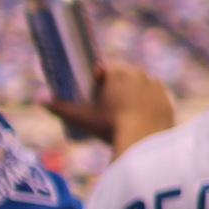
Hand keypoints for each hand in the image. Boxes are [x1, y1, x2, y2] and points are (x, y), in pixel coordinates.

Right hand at [50, 63, 174, 156]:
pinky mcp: (168, 98)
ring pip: (142, 85)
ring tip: (127, 109)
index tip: (97, 92)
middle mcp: (138, 74)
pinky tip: (145, 111)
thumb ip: (61, 108)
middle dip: (118, 85)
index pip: (105, 69)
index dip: (100, 80)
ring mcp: (155, 85)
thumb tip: (40, 101)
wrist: (144, 139)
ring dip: (136, 92)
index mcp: (116, 73)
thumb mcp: (82, 118)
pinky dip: (151, 103)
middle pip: (125, 75)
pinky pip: (158, 97)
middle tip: (111, 103)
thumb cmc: (109, 125)